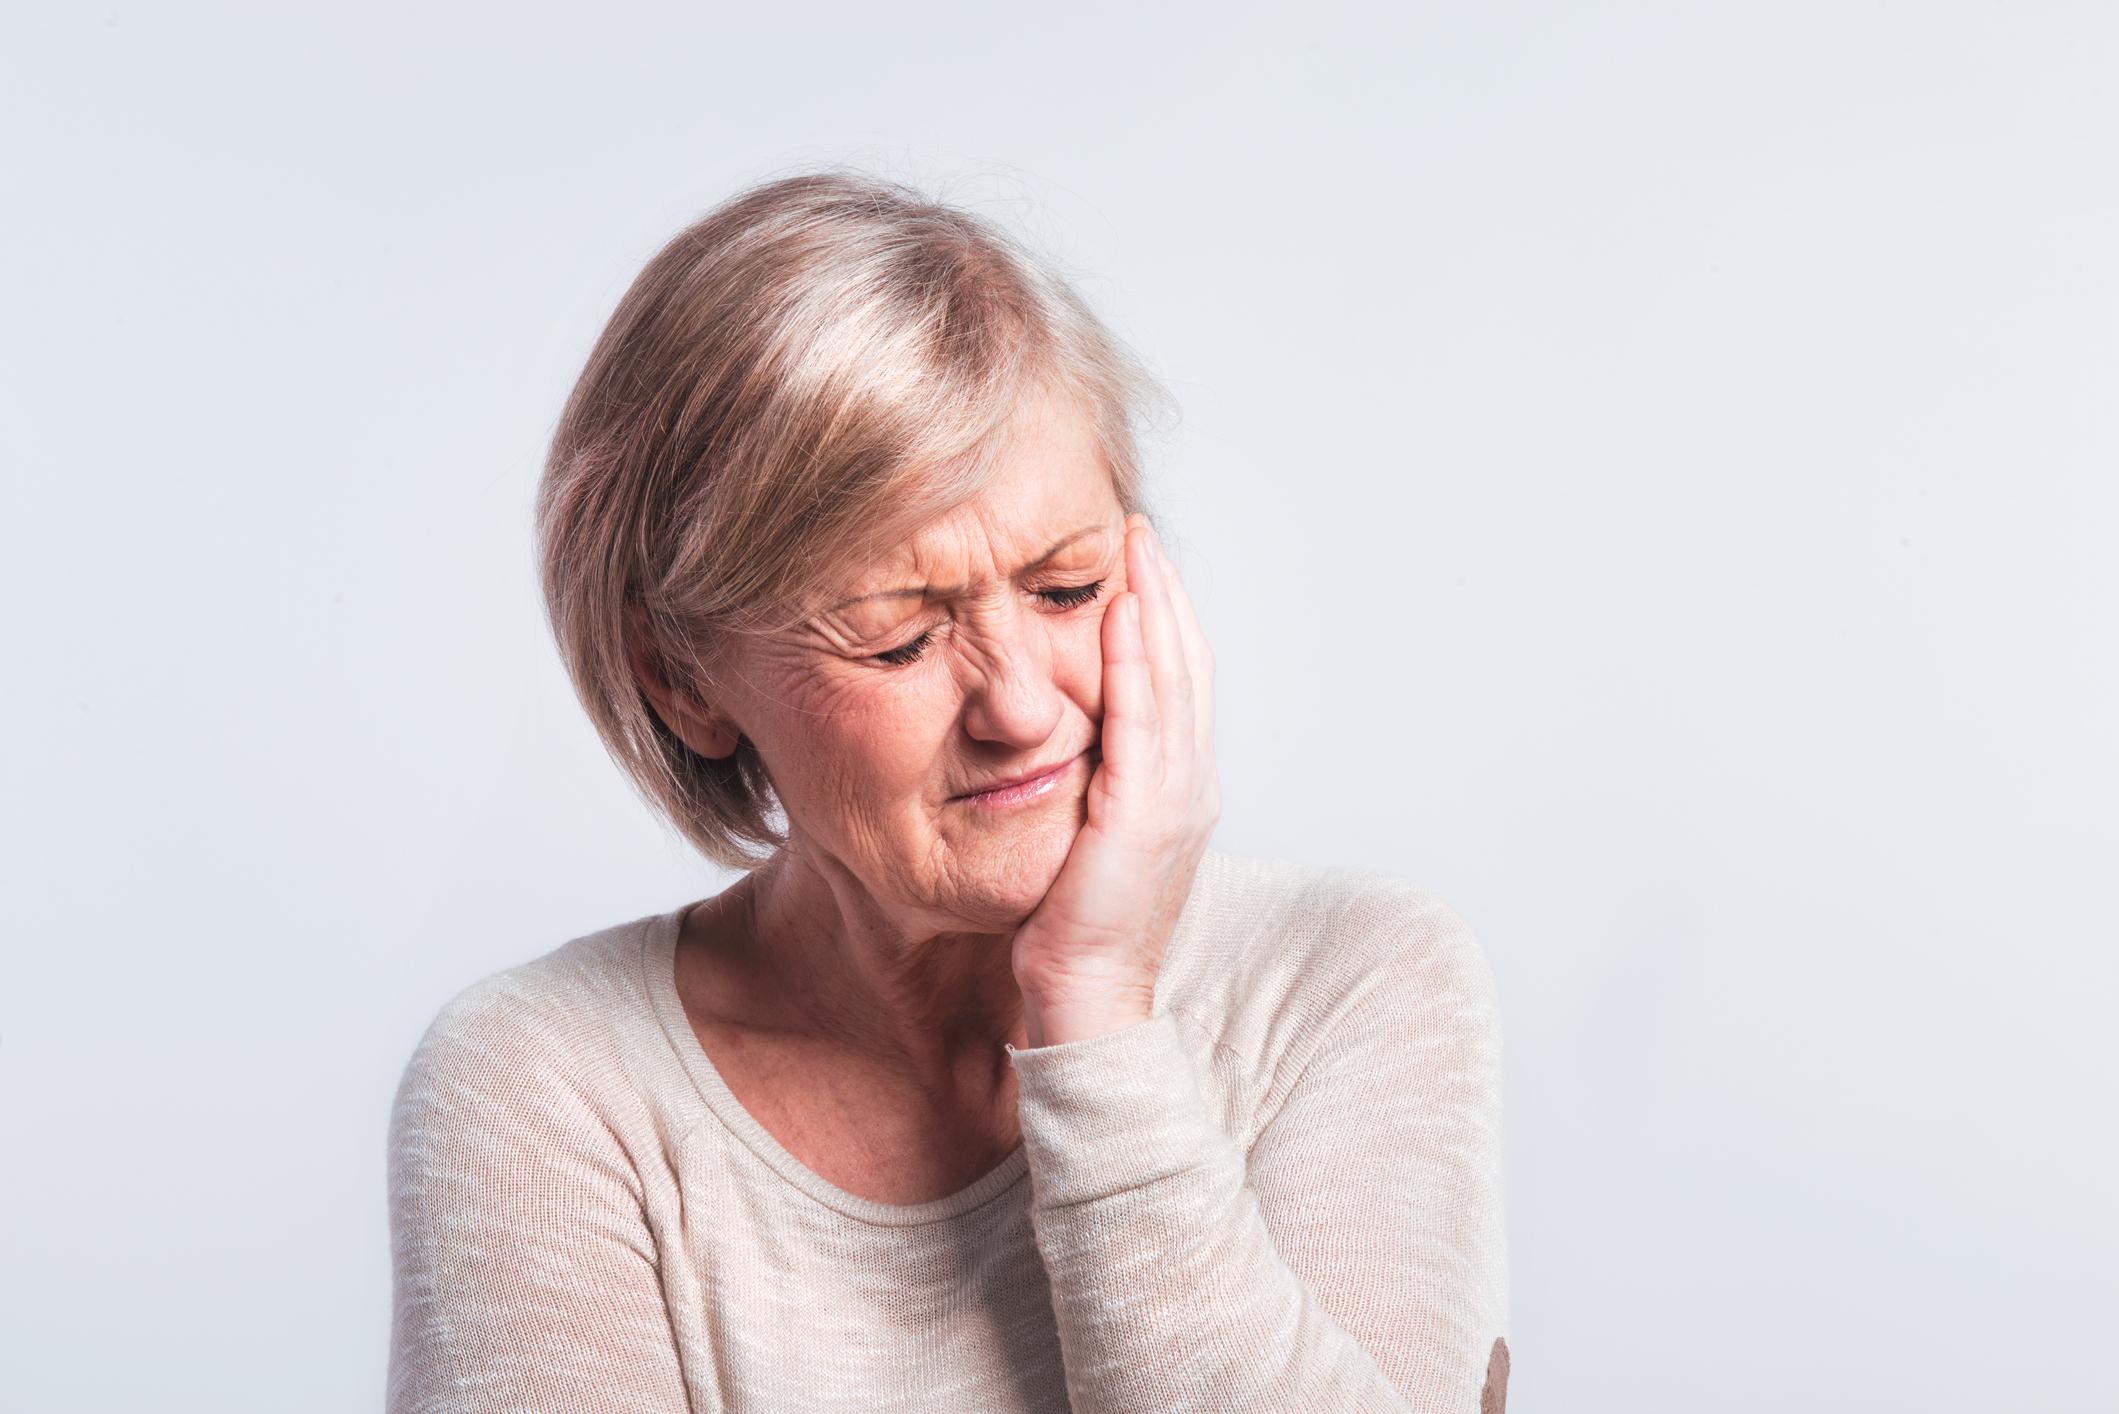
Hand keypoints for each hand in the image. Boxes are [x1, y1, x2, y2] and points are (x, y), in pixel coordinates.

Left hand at [1012, 516, 1219, 1046]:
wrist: (1086, 996)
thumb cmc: (1074, 929)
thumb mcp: (1089, 836)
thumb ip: (1093, 783)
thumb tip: (1068, 739)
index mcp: (1182, 790)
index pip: (1181, 684)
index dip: (1165, 620)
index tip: (1138, 564)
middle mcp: (1191, 786)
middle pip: (1189, 665)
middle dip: (1165, 593)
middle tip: (1139, 532)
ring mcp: (1175, 799)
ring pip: (1176, 679)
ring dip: (1156, 606)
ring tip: (1133, 548)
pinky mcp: (1144, 813)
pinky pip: (1143, 718)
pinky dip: (1137, 659)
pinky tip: (1121, 611)